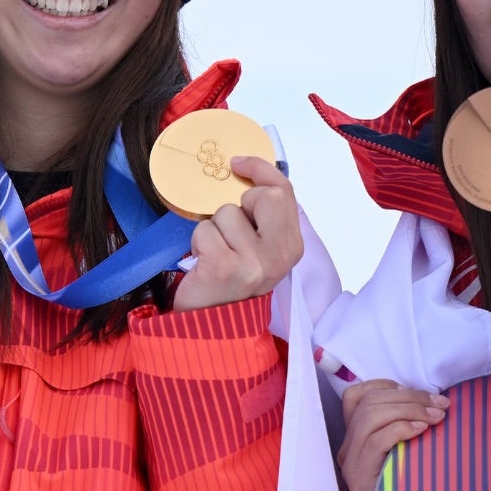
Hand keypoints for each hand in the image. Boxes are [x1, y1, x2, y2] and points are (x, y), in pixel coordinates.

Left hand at [173, 156, 303, 311]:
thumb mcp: (259, 250)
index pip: (284, 192)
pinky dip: (198, 243)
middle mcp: (279, 255)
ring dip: (213, 229)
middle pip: (264, 195)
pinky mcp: (225, 267)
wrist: (212, 328)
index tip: (238, 162)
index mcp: (292, 247)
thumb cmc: (231, 281)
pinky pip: (205, 230)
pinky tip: (204, 264)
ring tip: (216, 254)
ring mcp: (254, 262)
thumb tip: (245, 172)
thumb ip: (263, 219)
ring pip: (226, 213)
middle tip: (231, 227)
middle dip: (239, 203)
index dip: (260, 169)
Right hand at [338, 380, 449, 490]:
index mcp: (354, 437)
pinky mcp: (359, 479)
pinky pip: (377, 440)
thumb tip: (428, 399)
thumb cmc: (412, 486)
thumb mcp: (405, 449)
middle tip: (442, 405)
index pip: (355, 396)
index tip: (417, 393)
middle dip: (410, 397)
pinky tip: (422, 430)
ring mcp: (351, 465)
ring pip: (371, 416)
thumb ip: (403, 425)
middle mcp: (347, 449)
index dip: (385, 385)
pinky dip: (402, 428)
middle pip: (369, 404)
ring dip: (410, 409)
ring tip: (437, 417)